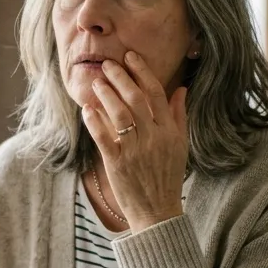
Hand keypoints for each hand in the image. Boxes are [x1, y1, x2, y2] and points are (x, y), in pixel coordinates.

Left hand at [81, 52, 188, 232]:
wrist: (158, 211)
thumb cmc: (167, 176)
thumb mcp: (180, 145)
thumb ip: (178, 116)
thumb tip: (180, 89)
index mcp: (169, 131)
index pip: (156, 94)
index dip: (143, 72)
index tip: (131, 56)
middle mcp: (154, 138)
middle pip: (136, 99)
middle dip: (121, 78)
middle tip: (108, 64)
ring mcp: (135, 151)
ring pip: (120, 115)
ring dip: (107, 95)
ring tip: (97, 82)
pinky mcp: (117, 164)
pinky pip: (103, 137)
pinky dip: (94, 121)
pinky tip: (87, 108)